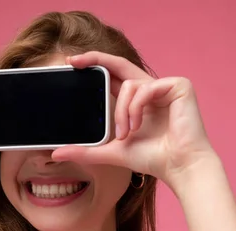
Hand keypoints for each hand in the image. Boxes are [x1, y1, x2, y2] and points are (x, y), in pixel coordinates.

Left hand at [51, 51, 216, 185]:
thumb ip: (85, 150)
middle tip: (73, 61)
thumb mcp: (111, 151)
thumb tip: (56, 154)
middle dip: (95, 59)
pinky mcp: (178, 85)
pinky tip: (138, 126)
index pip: (114, 76)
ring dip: (121, 111)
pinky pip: (145, 88)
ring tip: (125, 134)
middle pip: (119, 64)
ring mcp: (165, 86)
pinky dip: (136, 108)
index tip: (72, 64)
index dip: (95, 65)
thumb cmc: (152, 159)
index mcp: (137, 100)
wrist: (179, 167)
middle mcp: (150, 89)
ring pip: (129, 84)